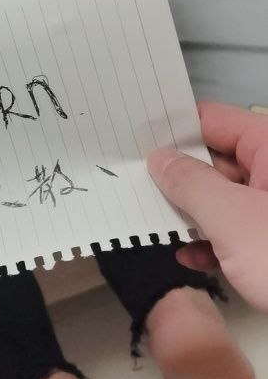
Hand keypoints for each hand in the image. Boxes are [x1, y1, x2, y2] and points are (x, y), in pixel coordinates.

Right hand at [148, 101, 267, 312]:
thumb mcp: (231, 218)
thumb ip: (190, 184)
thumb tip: (160, 159)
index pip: (214, 121)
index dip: (174, 130)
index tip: (136, 144)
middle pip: (219, 159)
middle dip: (180, 178)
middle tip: (137, 189)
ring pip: (228, 197)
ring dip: (193, 213)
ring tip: (155, 225)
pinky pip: (242, 228)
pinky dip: (216, 240)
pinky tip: (190, 257)